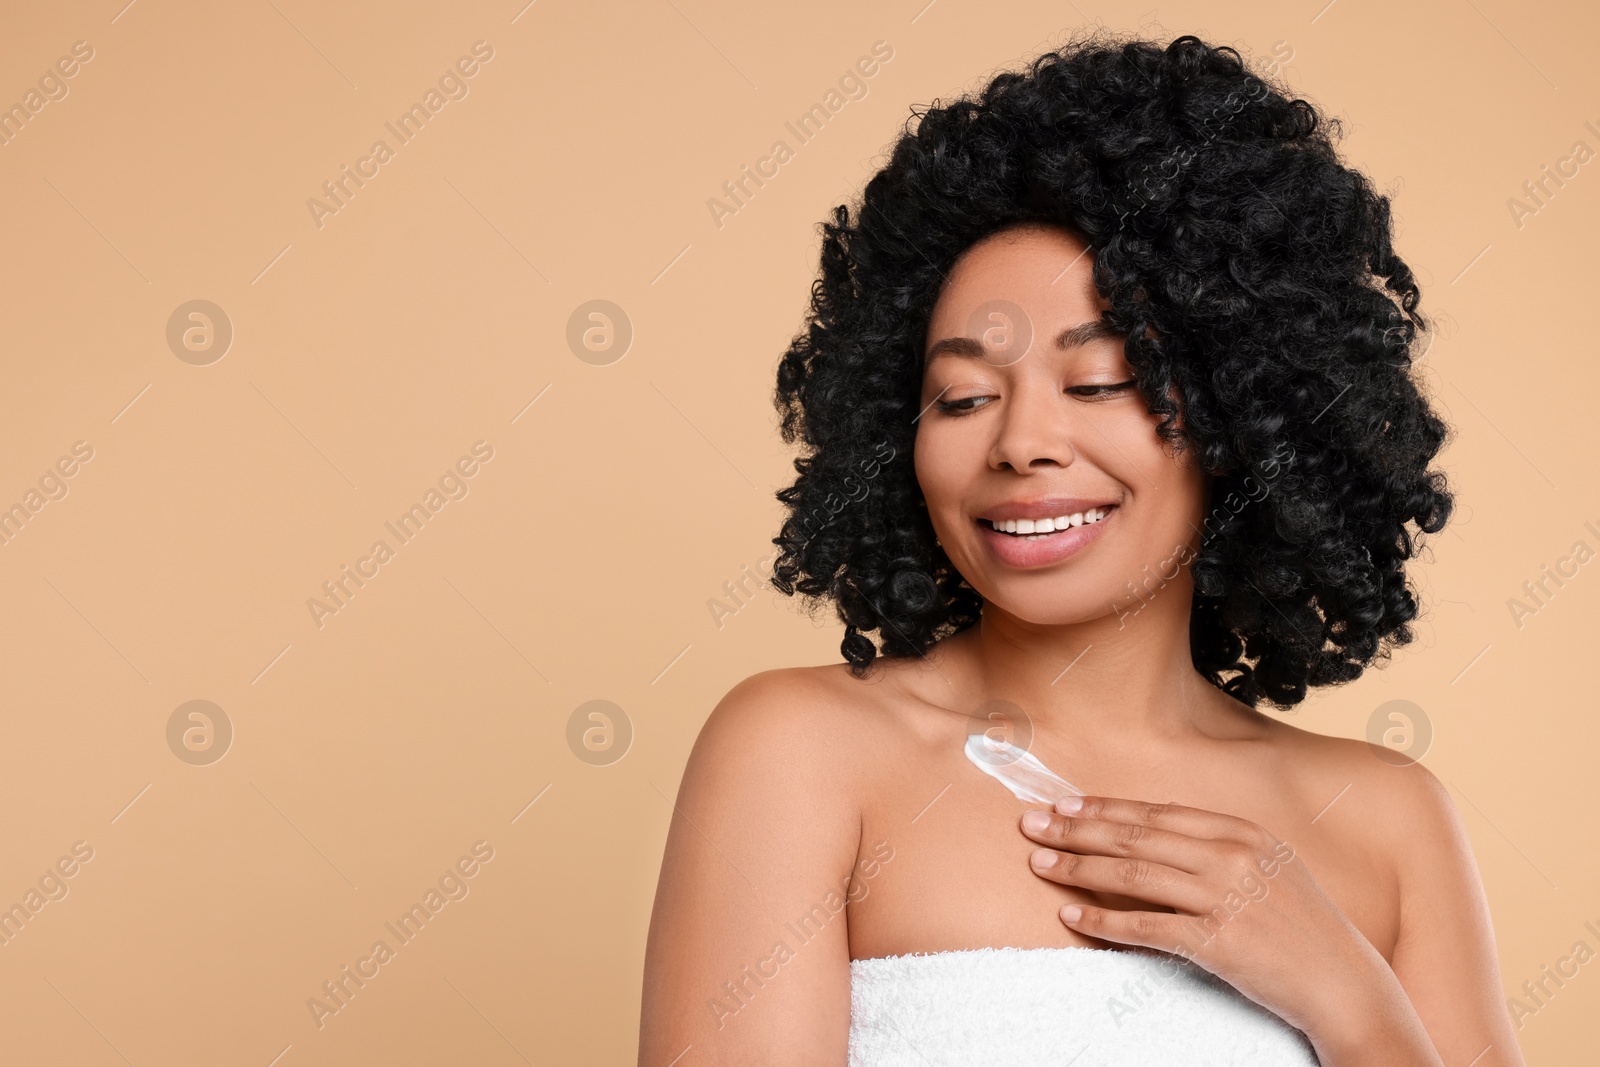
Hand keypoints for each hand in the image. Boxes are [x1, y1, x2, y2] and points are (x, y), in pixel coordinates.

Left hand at [1018, 795, 1430, 1059]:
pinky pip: (1146, 928)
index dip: (1105, 807)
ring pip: (1133, 876)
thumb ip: (1216, 847)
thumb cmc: (1301, 927)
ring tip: (1040, 865)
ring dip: (1079, 869)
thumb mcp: (1268, 867)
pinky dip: (1103, 920)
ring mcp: (1226, 899)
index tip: (1065, 803)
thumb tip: (1150, 835)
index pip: (1156, 813)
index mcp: (1242, 832)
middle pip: (1136, 837)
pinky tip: (1071, 916)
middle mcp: (1232, 856)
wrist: (1345, 984)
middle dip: (1077, 829)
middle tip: (1032, 823)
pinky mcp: (1219, 943)